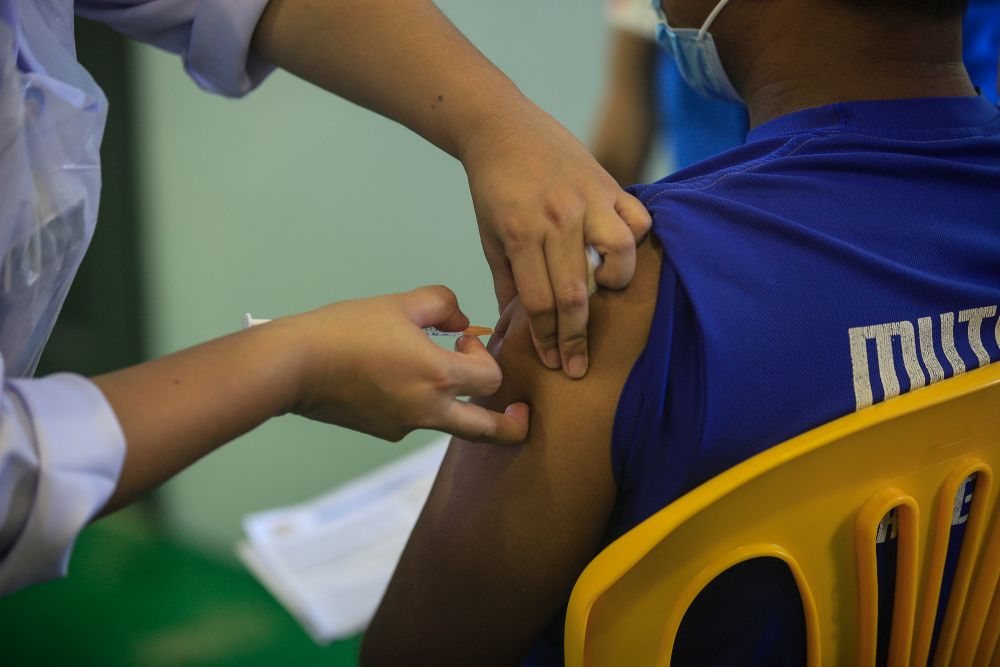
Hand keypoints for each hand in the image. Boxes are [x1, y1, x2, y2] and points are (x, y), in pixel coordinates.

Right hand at [285, 285, 528, 443]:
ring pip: (453, 426)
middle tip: (523, 413)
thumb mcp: (401, 303)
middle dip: (513, 425)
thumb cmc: (345, 330)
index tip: (462, 338)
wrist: (294, 367)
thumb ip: (443, 304)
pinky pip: (418, 421)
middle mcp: (429, 410)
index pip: (493, 379)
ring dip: (463, 407)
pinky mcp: (384, 431)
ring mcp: (406, 426)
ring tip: (446, 377)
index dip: (486, 356)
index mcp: (439, 377)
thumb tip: (461, 321)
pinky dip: (423, 404)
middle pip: (489, 432)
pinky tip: (398, 376)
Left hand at [460, 100, 651, 378]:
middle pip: (576, 292)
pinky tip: (623, 252)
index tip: (555, 363)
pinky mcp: (608, 184)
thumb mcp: (489, 239)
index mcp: (521, 236)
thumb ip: (508, 283)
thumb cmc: (492, 189)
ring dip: (616, 282)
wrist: (502, 127)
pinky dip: (637, 239)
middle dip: (577, 337)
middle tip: (579, 366)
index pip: (540, 303)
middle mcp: (557, 220)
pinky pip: (638, 218)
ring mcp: (587, 200)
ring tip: (607, 293)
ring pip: (619, 253)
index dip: (548, 339)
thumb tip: (515, 328)